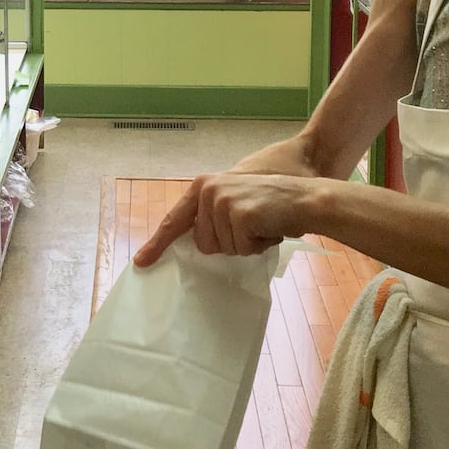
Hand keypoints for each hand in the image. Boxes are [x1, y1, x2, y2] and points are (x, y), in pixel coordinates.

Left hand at [133, 173, 319, 266]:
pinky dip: (258, 244)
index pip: (175, 220)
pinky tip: (269, 227)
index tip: (142, 262)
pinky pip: (241, 248)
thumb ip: (211, 218)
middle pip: (203, 244)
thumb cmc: (273, 206)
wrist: (307, 197)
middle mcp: (207, 190)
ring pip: (223, 248)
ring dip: (246, 244)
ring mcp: (221, 201)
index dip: (158, 244)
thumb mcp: (234, 204)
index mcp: (203, 186)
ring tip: (262, 224)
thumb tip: (195, 244)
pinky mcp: (238, 214)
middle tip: (251, 226)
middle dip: (229, 243)